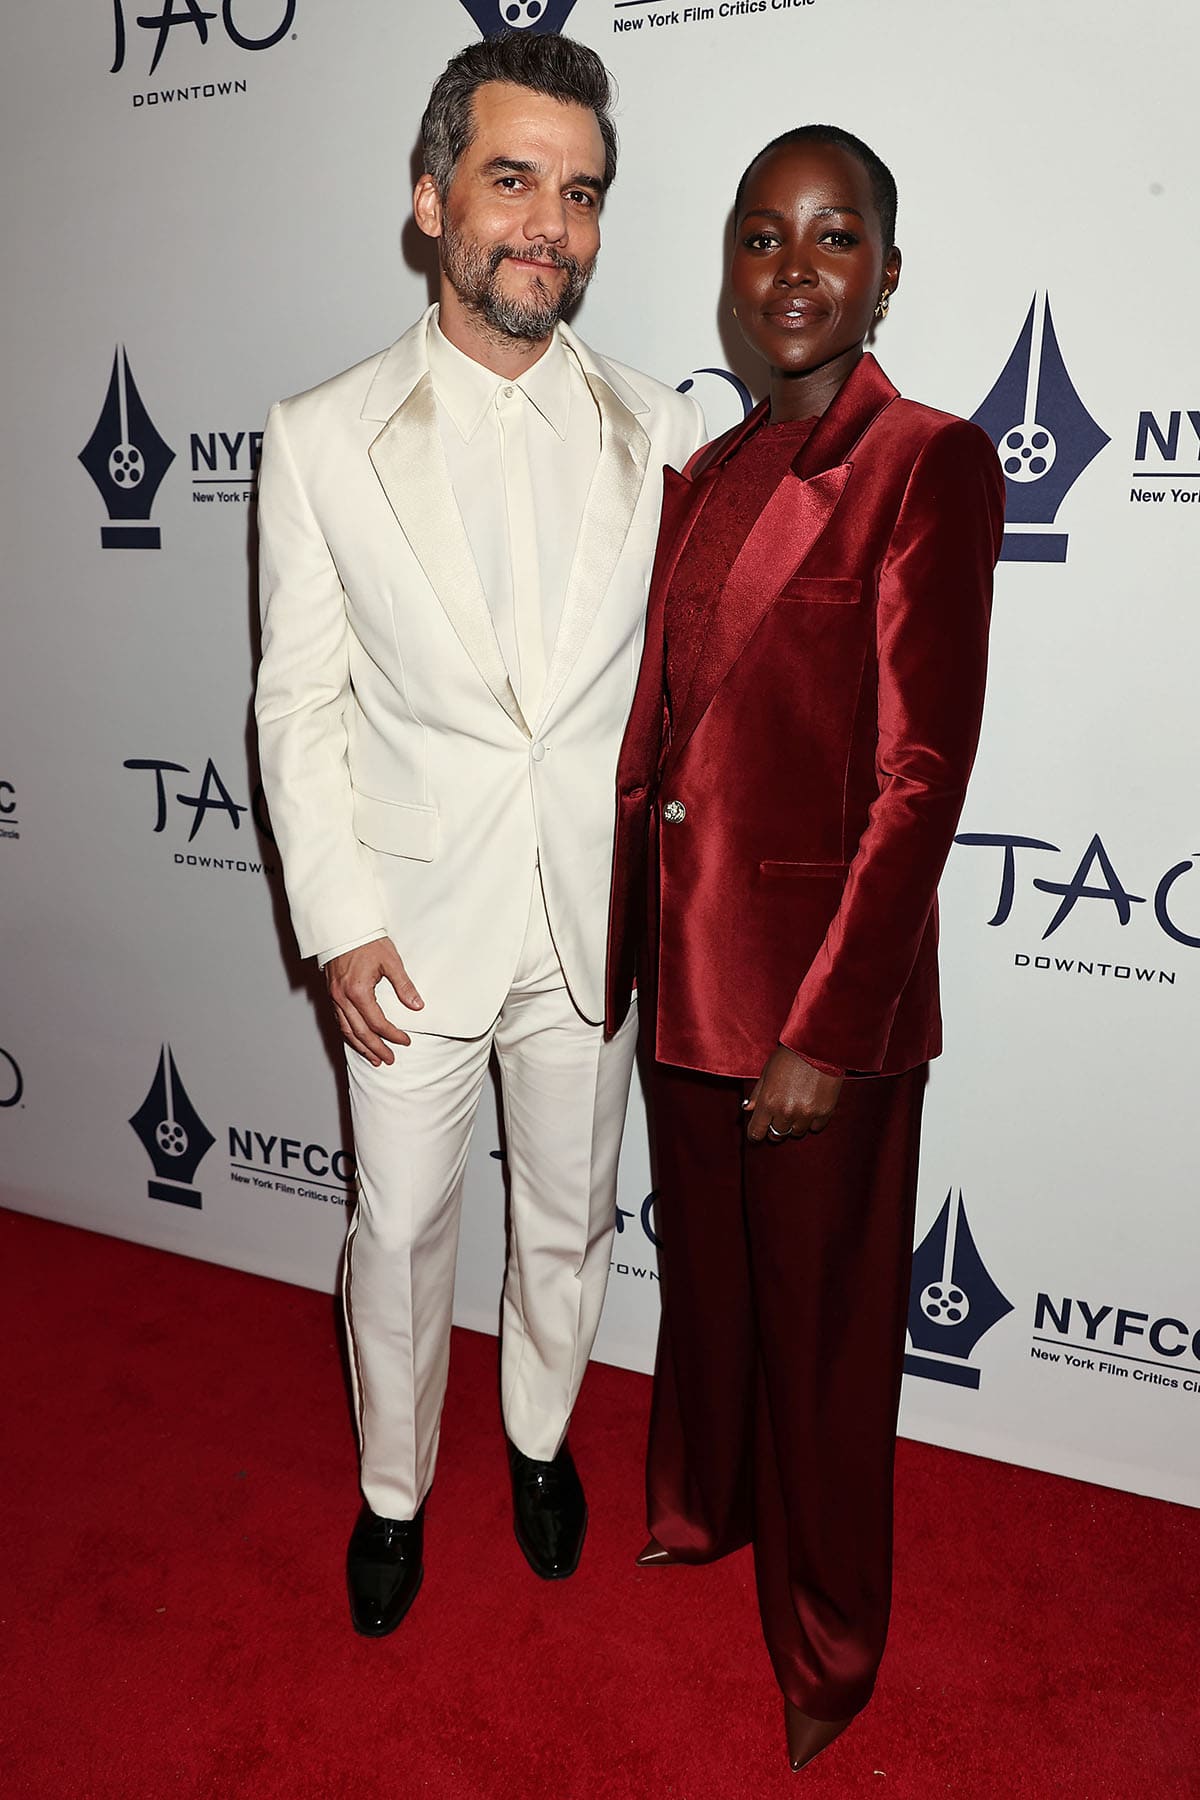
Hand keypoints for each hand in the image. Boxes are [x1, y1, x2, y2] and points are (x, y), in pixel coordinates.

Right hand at [325, 938, 422, 1065]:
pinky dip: (349, 1034)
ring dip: (360, 1046)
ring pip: (346, 1030)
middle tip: (389, 1060)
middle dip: (376, 1049)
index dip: (392, 1035)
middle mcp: (342, 997)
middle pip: (360, 1033)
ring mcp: (334, 996)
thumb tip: (417, 1005)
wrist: (343, 927)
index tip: (404, 1041)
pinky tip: (357, 1039)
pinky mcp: (331, 993)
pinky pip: (339, 1020)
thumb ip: (404, 985)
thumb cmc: (367, 941)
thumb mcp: (390, 961)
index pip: (377, 1022)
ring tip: (373, 1058)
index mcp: (358, 991)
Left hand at [744, 1046, 842, 1144]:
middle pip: (777, 1134)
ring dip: (794, 1125)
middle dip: (774, 1129)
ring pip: (796, 1132)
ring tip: (796, 1110)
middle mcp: (786, 1112)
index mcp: (768, 1102)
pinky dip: (812, 1122)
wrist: (818, 1047)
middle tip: (777, 1119)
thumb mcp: (767, 1071)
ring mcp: (806, 1113)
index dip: (755, 1134)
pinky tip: (810, 1109)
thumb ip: (757, 1093)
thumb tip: (747, 1108)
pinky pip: (816, 1128)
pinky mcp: (824, 1112)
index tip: (757, 1132)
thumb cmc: (790, 1056)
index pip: (756, 1132)